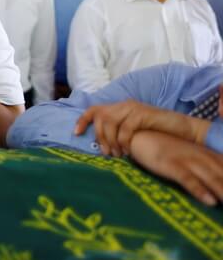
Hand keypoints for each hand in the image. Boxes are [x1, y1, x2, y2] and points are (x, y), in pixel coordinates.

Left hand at [74, 100, 207, 156]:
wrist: (182, 128)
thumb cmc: (157, 133)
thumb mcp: (134, 131)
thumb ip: (118, 132)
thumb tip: (101, 145)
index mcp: (119, 107)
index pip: (94, 109)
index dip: (83, 120)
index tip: (76, 133)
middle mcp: (124, 105)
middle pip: (100, 118)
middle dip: (99, 137)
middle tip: (106, 153)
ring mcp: (133, 108)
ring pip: (110, 122)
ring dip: (110, 141)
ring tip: (116, 154)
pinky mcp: (143, 114)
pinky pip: (126, 129)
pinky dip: (123, 141)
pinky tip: (127, 151)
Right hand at [130, 131, 222, 206]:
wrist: (139, 134)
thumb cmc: (164, 147)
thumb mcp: (187, 155)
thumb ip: (204, 167)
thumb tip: (216, 185)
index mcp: (207, 154)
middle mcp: (201, 156)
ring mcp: (186, 160)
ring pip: (212, 178)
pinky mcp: (171, 165)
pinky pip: (188, 179)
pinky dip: (200, 190)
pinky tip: (210, 201)